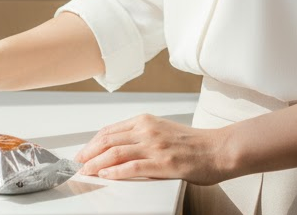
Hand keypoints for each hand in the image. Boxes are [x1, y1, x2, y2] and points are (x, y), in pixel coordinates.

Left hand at [74, 113, 238, 184]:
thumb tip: (121, 145)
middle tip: (78, 163)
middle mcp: (147, 130)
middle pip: (108, 140)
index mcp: (145, 120)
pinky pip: (132, 167)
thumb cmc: (193, 143)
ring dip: (96, 163)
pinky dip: (115, 172)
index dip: (93, 142)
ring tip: (86, 171)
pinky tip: (105, 176)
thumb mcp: (163, 130)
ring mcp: (154, 146)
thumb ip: (142, 134)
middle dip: (89, 152)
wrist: (218, 149)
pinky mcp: (162, 162)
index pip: (110, 130)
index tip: (83, 151)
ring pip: (116, 152)